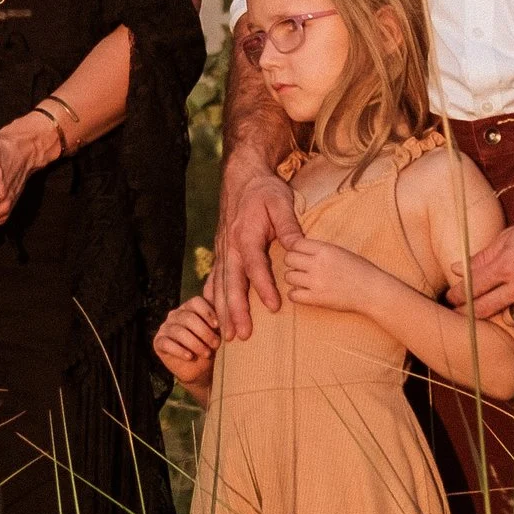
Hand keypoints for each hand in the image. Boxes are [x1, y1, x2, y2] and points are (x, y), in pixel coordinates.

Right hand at [155, 293, 220, 391]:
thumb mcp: (216, 334)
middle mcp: (175, 315)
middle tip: (216, 344)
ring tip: (206, 353)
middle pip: (188, 317)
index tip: (217, 326)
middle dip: (204, 332)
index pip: (196, 302)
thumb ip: (218, 323)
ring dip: (195, 343)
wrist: (200, 370)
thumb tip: (229, 317)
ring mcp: (165, 328)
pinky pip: (167, 343)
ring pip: (179, 331)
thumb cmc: (209, 347)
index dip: (207, 312)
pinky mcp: (158, 342)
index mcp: (190, 308)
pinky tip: (190, 357)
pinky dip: (180, 350)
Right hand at [214, 161, 303, 338]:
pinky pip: (216, 280)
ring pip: (220, 286)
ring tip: (226, 335)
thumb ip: (289, 227)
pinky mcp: (222, 253)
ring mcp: (223, 251)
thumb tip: (299, 249)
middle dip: (234, 311)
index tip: (273, 306)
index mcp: (245, 234)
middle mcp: (230, 246)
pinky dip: (213, 299)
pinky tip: (214, 316)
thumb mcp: (280, 202)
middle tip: (240, 335)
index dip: (263, 286)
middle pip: (231, 283)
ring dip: (222, 311)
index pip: (254, 265)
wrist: (242, 177)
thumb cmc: (264, 190)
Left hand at [276, 236, 382, 320]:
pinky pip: (293, 295)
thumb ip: (321, 250)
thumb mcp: (340, 251)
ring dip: (293, 279)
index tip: (299, 254)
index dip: (294, 249)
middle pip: (288, 259)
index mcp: (325, 249)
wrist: (372, 291)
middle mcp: (318, 264)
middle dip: (292, 263)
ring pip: (288, 277)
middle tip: (300, 268)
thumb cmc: (360, 270)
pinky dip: (295, 295)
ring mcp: (316, 282)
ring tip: (303, 281)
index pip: (295, 244)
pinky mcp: (316, 298)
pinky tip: (303, 293)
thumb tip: (302, 250)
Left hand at [469, 191, 513, 338]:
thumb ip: (482, 256)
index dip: (457, 296)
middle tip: (462, 313)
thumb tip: (455, 268)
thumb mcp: (509, 236)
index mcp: (507, 264)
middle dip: (470, 313)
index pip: (472, 287)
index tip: (451, 299)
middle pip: (486, 309)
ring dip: (503, 317)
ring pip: (511, 321)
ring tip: (497, 313)